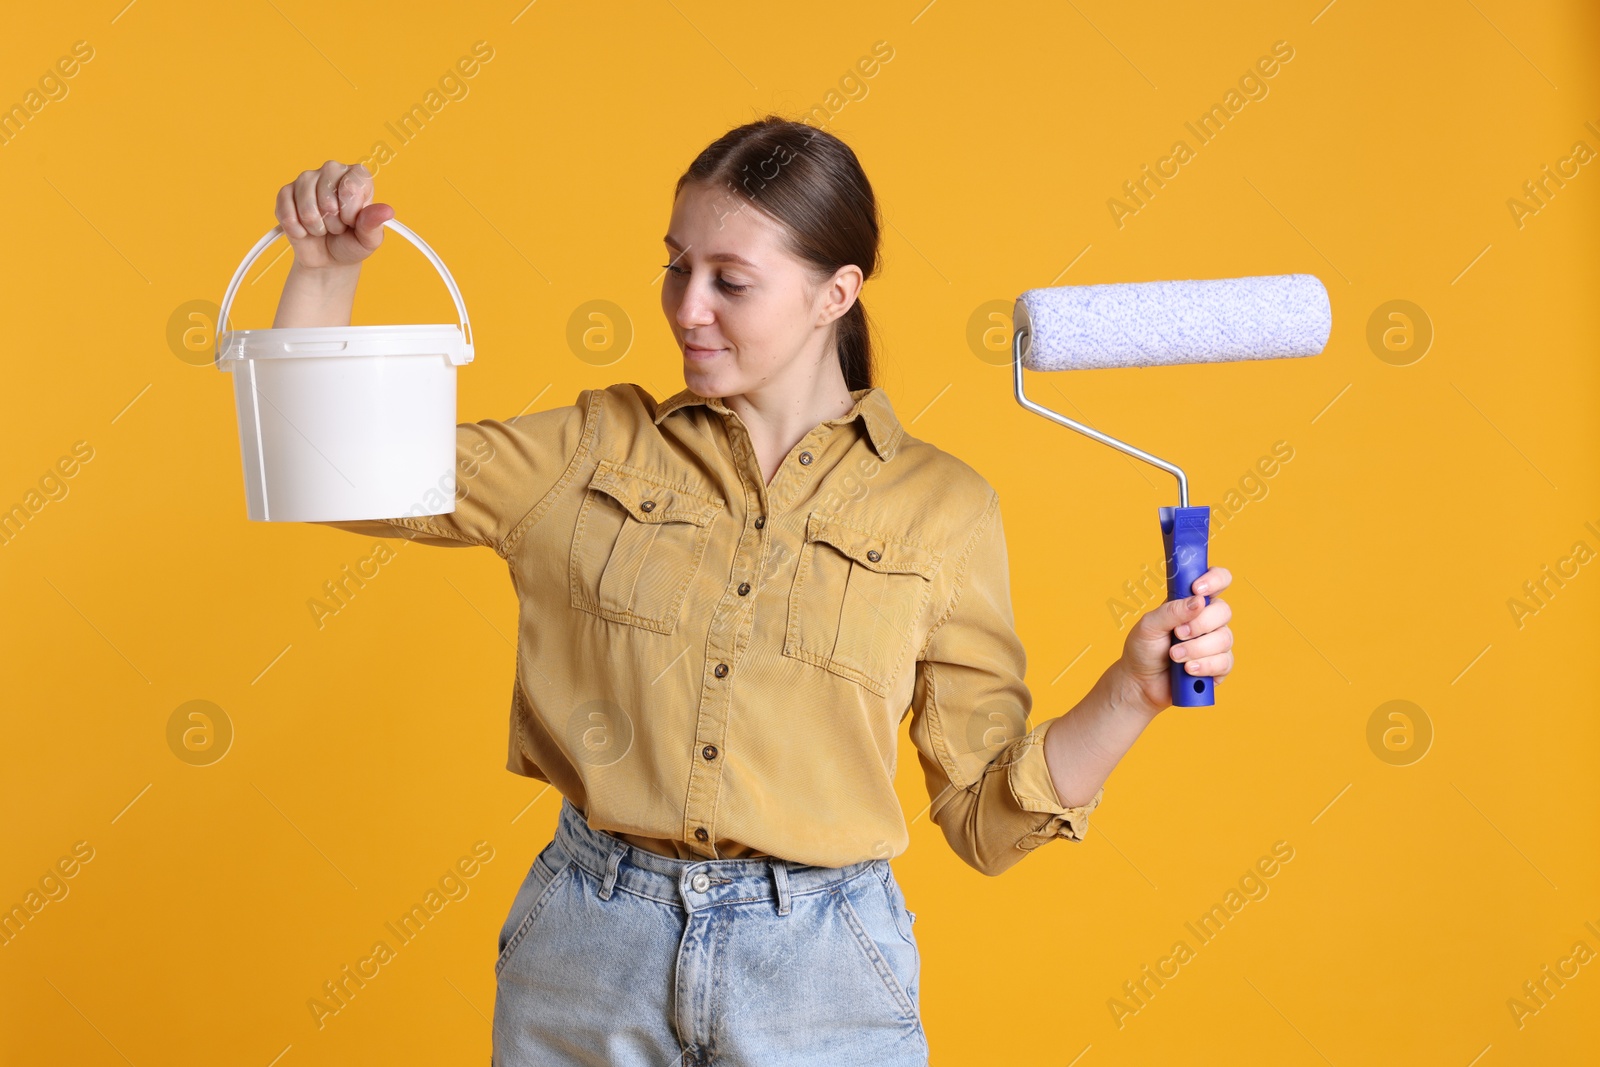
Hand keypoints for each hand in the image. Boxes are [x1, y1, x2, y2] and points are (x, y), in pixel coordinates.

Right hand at [274, 160, 392, 270]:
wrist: (328, 259)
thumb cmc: (351, 244)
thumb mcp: (368, 240)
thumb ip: (374, 224)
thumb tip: (387, 211)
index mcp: (357, 177)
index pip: (352, 185)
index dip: (350, 210)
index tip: (351, 221)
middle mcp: (333, 171)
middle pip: (326, 192)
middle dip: (332, 220)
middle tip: (337, 227)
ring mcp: (308, 179)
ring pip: (305, 202)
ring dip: (315, 226)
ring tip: (323, 229)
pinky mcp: (286, 192)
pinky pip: (286, 209)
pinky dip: (296, 228)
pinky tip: (305, 231)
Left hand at [1118, 566, 1233, 714]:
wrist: (1140, 683)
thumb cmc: (1143, 650)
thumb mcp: (1149, 625)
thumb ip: (1171, 611)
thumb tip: (1198, 601)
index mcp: (1192, 603)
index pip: (1218, 580)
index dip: (1215, 579)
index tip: (1198, 589)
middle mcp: (1208, 620)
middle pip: (1224, 611)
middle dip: (1200, 624)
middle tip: (1177, 634)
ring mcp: (1216, 643)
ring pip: (1224, 639)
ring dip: (1196, 648)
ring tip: (1174, 656)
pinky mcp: (1219, 666)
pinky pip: (1224, 662)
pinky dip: (1205, 666)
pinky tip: (1189, 669)